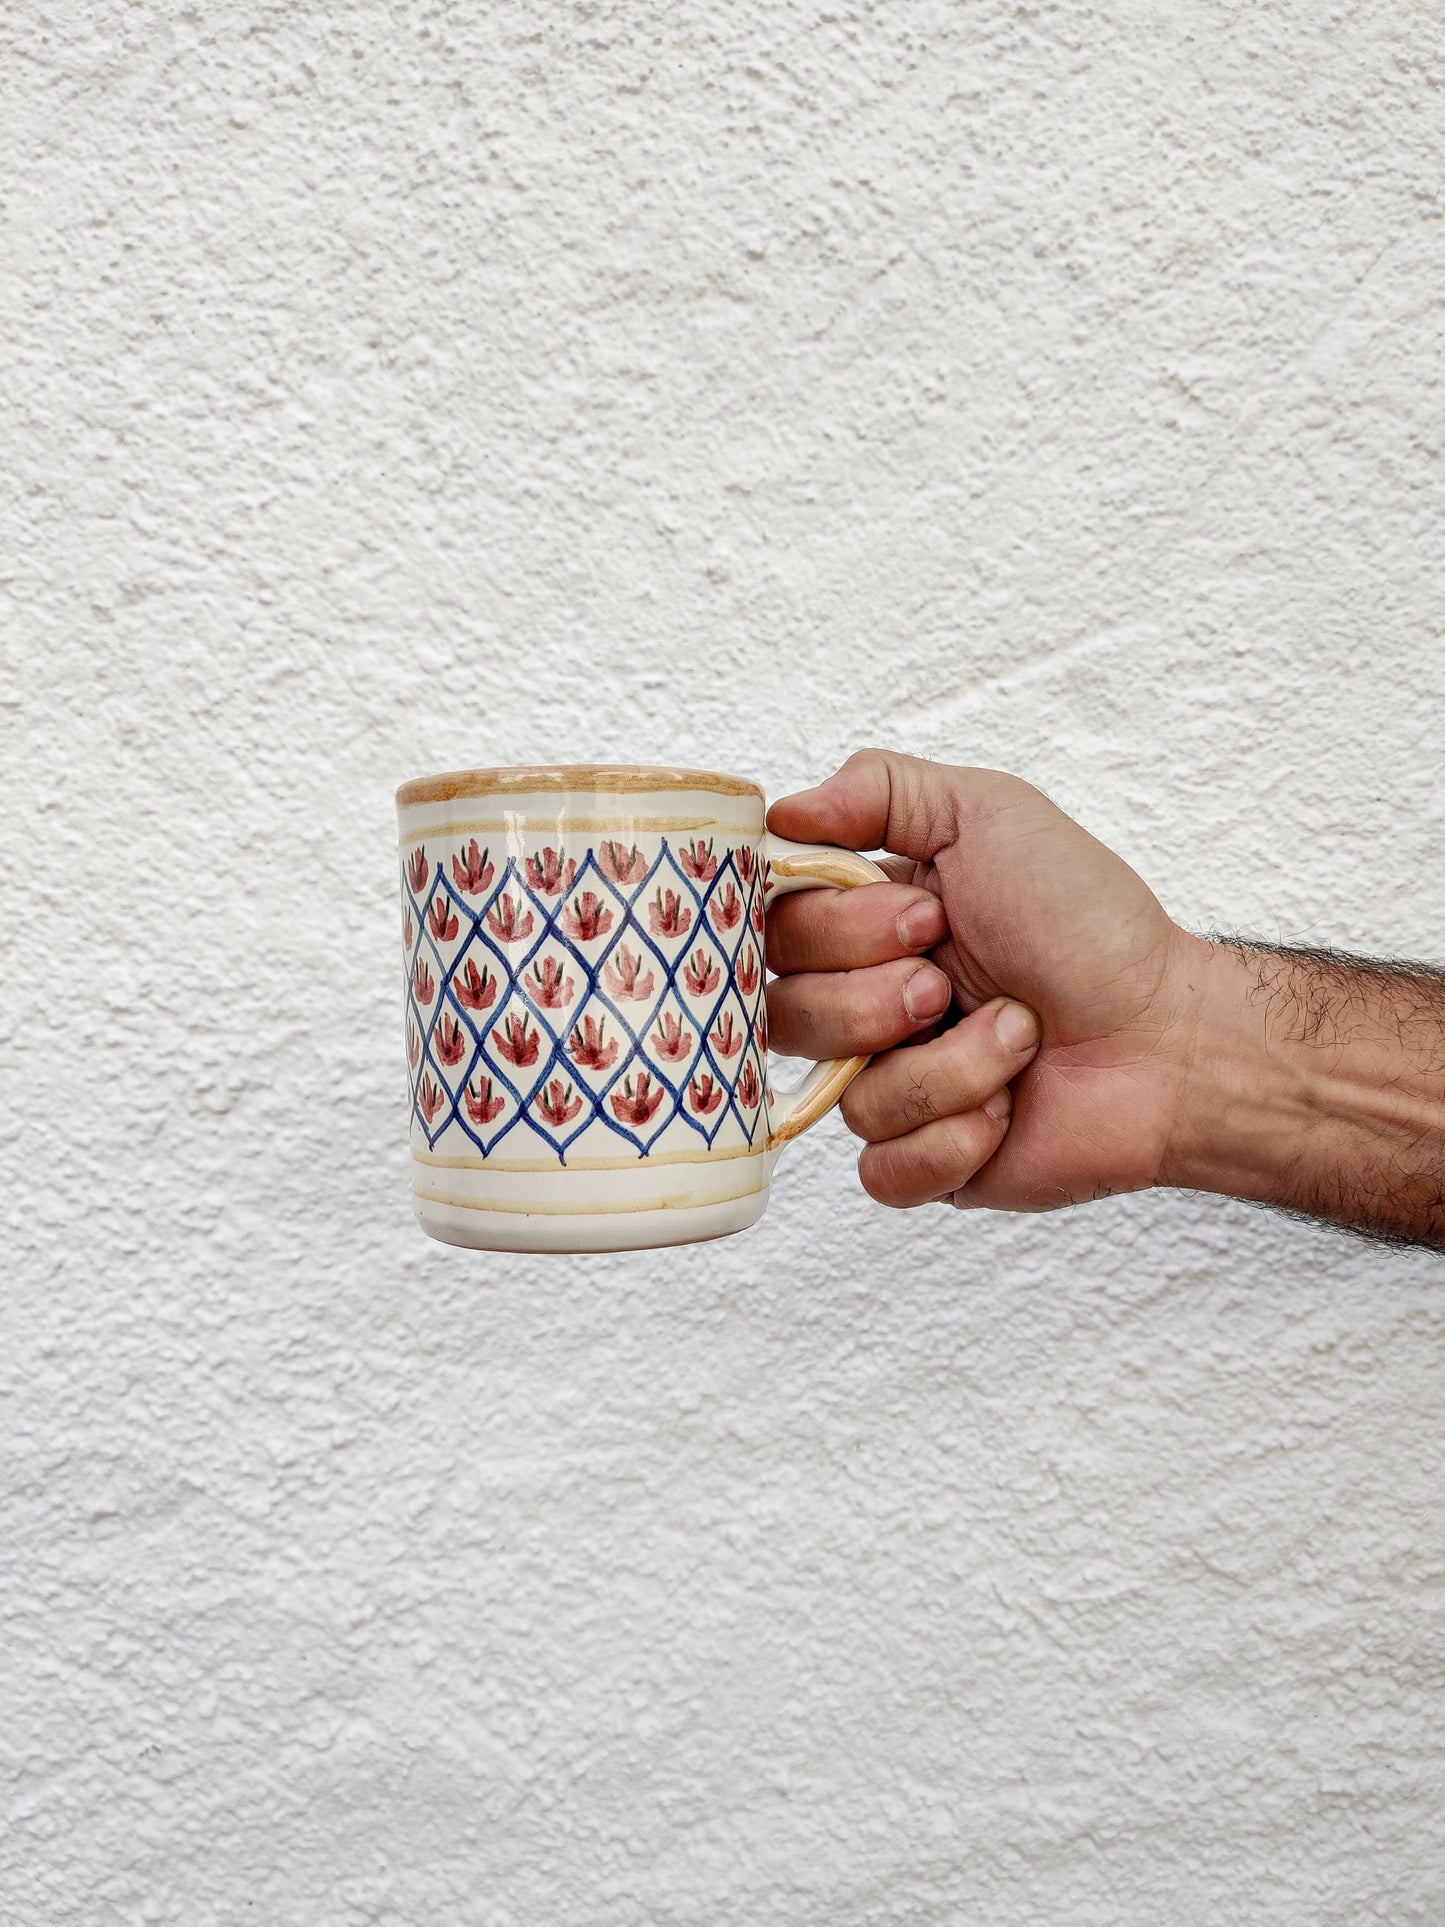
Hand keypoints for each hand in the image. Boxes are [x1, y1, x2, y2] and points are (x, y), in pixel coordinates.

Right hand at [765, 749, 1203, 1211]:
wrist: (1171, 1035)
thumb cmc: (1092, 927)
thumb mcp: (990, 815)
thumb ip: (879, 790)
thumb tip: (779, 811)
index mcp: (868, 927)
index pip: (776, 933)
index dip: (837, 931)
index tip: (926, 916)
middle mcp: (868, 1007)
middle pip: (787, 1016)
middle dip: (882, 999)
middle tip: (956, 982)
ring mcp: (894, 1087)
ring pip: (845, 1098)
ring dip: (949, 1066)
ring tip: (1015, 1039)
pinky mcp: (926, 1164)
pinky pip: (881, 1171)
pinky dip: (951, 1140)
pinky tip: (1005, 1113)